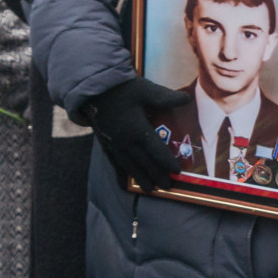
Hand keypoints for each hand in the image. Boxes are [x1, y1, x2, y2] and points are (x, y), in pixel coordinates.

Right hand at [82, 77, 190, 191]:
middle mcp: (125, 141)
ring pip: (129, 166)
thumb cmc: (120, 88)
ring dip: (141, 178)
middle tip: (168, 187)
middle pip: (144, 162)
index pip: (156, 150)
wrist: (91, 89)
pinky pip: (114, 163)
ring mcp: (113, 144)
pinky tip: (125, 184)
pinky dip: (121, 175)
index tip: (177, 171)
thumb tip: (186, 99)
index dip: (167, 162)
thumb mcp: (144, 89)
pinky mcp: (105, 144)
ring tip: (150, 189)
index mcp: (136, 129)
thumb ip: (164, 97)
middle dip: (157, 175)